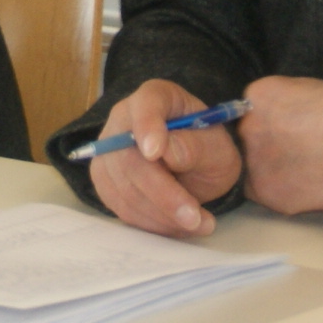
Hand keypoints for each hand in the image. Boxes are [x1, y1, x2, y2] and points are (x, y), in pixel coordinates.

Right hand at [88, 78, 245, 236]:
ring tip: (198, 224)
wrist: (196, 168)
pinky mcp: (105, 180)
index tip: (155, 153)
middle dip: (163, 193)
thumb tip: (167, 152)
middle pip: (129, 157)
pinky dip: (150, 222)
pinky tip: (176, 226)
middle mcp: (124, 118)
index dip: (146, 126)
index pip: (145, 104)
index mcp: (156, 97)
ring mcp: (108, 150)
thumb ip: (195, 147)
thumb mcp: (217, 147)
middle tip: (194, 218)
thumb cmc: (207, 149)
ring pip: (124, 188)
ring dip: (161, 215)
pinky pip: (120, 206)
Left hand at [236, 74, 322, 214]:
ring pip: (256, 169)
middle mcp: (248, 128)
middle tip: (298, 152)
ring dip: (275, 172)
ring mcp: (254, 161)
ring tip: (306, 172)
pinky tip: (309, 188)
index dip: (272, 122)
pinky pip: (269, 196)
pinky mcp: (265, 192)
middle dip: (270, 147)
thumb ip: (291, 101)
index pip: (252, 111)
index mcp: (258, 96)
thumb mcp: (313, 87)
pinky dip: (285, 195)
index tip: (288, 130)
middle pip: (251, 140)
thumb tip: (294, 110)